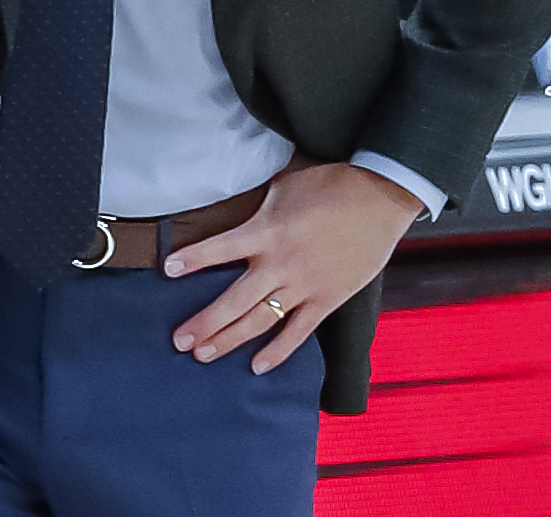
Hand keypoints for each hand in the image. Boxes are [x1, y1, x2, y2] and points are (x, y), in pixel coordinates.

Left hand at [166, 163, 422, 374]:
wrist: (381, 197)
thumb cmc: (332, 184)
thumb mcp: (285, 186)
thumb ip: (260, 209)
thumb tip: (237, 216)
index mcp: (268, 232)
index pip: (222, 248)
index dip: (194, 258)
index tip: (168, 270)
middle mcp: (281, 264)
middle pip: (234, 300)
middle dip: (204, 322)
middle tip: (179, 341)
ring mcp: (304, 286)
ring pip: (260, 321)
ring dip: (229, 340)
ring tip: (203, 354)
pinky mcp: (327, 299)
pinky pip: (298, 332)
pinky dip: (278, 351)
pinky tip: (257, 366)